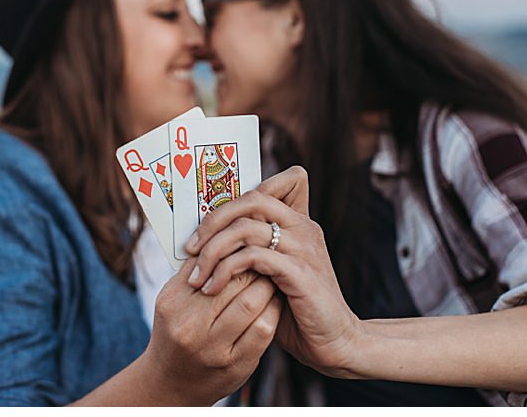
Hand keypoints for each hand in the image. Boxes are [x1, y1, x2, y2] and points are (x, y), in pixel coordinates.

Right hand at [140, 257, 282, 405]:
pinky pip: (264, 329)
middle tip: (266, 255)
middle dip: (254, 264)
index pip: (211, 262)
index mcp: (173, 303)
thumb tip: (220, 234)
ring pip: (252, 301)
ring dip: (268, 284)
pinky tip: (274, 302)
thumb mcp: (172, 299)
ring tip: (272, 276)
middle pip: (233, 280)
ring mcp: (213, 349)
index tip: (246, 244)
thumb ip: (192, 270)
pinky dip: (273, 309)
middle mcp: (190, 327)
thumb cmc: (175, 331)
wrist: (171, 383)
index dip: (234, 249)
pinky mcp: (236, 366)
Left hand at [184, 166, 361, 377]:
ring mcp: (304, 248)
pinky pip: (253, 257)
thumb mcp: (270, 273)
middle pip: (252, 199)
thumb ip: (250, 251)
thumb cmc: (295, 309)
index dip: (240, 192)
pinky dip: (226, 270)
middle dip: (213, 220)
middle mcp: (303, 228)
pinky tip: (212, 288)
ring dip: (213, 250)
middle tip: (191, 247)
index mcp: (297, 222)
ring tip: (197, 276)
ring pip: (246, 228)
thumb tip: (202, 242)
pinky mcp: (301, 273)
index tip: (208, 224)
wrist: (335, 343)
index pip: (274, 184)